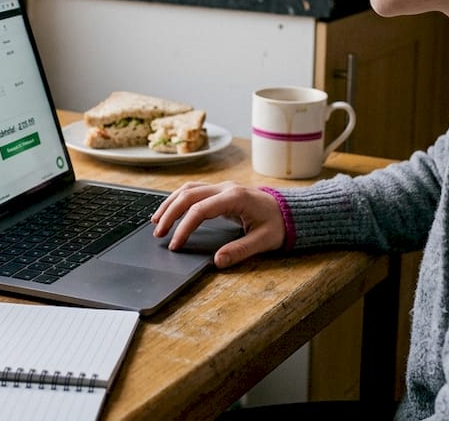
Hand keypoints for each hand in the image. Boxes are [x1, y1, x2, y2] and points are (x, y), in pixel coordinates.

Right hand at [150, 181, 285, 268]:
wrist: (291, 211)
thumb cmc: (279, 225)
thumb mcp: (264, 241)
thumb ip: (240, 250)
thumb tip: (218, 261)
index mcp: (235, 198)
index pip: (200, 210)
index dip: (184, 227)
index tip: (175, 244)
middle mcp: (226, 188)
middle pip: (189, 195)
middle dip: (170, 213)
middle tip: (158, 233)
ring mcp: (223, 187)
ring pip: (188, 189)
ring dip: (170, 203)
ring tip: (156, 221)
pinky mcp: (221, 191)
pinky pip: (194, 190)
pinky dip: (179, 199)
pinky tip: (171, 210)